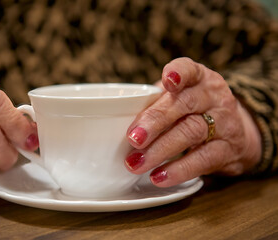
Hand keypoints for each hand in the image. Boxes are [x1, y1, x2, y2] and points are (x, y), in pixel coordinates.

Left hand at [125, 58, 261, 186]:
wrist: (235, 133)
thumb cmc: (192, 112)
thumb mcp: (178, 100)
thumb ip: (154, 104)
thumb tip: (117, 123)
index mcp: (199, 79)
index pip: (190, 70)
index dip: (179, 73)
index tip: (167, 80)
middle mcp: (214, 97)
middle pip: (184, 105)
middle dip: (155, 121)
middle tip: (133, 138)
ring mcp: (225, 123)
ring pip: (191, 132)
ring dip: (160, 150)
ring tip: (136, 164)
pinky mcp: (228, 150)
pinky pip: (202, 160)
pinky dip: (178, 170)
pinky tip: (158, 177)